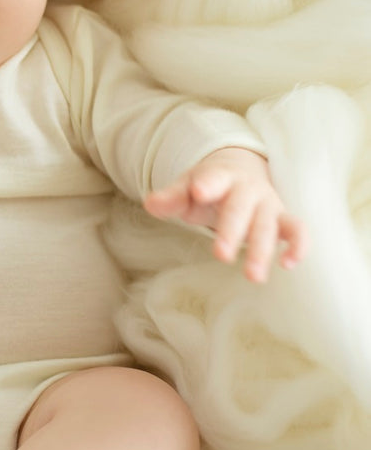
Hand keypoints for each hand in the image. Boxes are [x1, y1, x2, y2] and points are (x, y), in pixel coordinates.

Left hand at [143, 147, 307, 282]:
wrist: (240, 172)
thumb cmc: (207, 187)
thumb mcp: (186, 187)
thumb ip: (171, 197)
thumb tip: (150, 203)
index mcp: (220, 176)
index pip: (214, 178)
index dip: (208, 183)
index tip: (199, 191)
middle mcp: (247, 189)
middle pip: (241, 208)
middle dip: (232, 231)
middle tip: (220, 256)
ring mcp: (267, 203)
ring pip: (269, 224)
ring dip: (263, 249)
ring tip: (254, 277)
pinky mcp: (283, 218)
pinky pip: (297, 229)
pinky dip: (298, 244)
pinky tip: (289, 264)